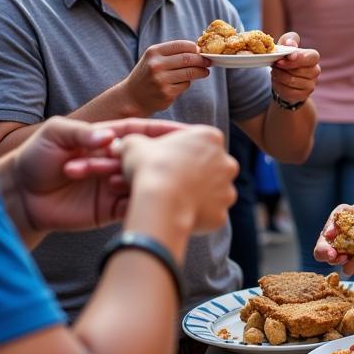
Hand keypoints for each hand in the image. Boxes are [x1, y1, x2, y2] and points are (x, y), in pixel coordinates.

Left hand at [9, 116, 189, 233]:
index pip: (145, 132)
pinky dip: (140, 204)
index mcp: (110, 137)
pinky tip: (143, 202)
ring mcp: (115, 185)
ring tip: (148, 183)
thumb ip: (82, 132)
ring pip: (144, 182)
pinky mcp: (110, 209)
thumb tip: (110, 137)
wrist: (19, 195)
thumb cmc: (36, 156)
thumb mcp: (56, 134)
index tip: (191, 133)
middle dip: (168, 159)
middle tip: (186, 162)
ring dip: (149, 182)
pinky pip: (133, 206)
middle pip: (151, 158)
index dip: (168, 132)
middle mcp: (117, 160)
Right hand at [115, 125, 237, 232]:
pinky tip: (180, 214)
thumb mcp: (135, 146)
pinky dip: (197, 215)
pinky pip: (209, 214)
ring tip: (174, 199)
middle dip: (193, 173)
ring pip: (213, 191)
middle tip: (170, 181)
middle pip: (210, 166)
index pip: (197, 142)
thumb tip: (126, 144)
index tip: (164, 161)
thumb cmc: (150, 169)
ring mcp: (227, 189)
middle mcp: (226, 162)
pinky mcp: (221, 213)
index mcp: (210, 138)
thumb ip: (136, 141)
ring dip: (198, 194)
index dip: (178, 151)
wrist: (161, 203)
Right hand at [123, 40, 210, 114]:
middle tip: (209, 61)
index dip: (195, 47)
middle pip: (188, 59)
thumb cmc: (147, 74)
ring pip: (190, 73)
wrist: (132, 97)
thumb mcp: (153, 59)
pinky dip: (188, 83)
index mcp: (153, 52)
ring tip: (205, 72)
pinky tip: (184, 82)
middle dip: (202, 60)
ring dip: (201, 72)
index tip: (202, 51)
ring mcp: (161, 80)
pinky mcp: (167, 94)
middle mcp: (156, 65)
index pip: (181, 45)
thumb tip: (199, 51)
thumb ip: (172, 53)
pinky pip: (186, 85)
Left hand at [271, 32, 319, 105]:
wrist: (285, 78)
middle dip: (283, 67)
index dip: (299, 58)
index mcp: (313, 57)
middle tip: (274, 64)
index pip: (311, 57)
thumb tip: (290, 44)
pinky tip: (277, 81)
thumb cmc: (286, 59)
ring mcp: (311, 85)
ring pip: (291, 81)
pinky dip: (279, 86)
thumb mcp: (286, 46)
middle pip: (298, 70)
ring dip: (279, 76)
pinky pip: (288, 92)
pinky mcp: (303, 95)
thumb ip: (289, 40)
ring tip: (275, 72)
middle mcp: (315, 71)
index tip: (286, 58)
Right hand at [314, 203, 353, 276]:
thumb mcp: (344, 210)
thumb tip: (329, 233)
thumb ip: (335, 219)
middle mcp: (343, 256)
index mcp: (331, 244)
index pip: (321, 254)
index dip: (325, 255)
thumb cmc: (353, 214)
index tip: (333, 253)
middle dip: (353, 264)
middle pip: (344, 269)